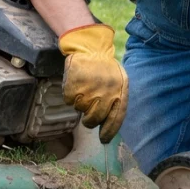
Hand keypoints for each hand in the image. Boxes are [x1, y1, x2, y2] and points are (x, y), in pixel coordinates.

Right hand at [58, 24, 127, 142]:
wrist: (90, 48)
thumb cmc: (105, 68)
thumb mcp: (118, 82)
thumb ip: (116, 102)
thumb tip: (106, 126)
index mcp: (119, 92)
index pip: (116, 118)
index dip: (109, 131)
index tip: (104, 140)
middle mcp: (105, 93)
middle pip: (94, 119)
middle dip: (90, 121)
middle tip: (88, 115)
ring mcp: (88, 90)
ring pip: (80, 110)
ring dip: (81, 103)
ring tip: (85, 88)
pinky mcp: (73, 87)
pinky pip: (69, 100)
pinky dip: (71, 95)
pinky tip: (77, 84)